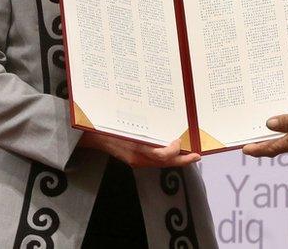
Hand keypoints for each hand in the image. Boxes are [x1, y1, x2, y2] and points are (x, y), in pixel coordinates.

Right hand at [80, 132, 200, 167]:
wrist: (90, 136)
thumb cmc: (108, 127)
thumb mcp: (125, 126)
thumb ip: (143, 132)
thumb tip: (167, 134)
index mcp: (137, 149)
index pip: (162, 155)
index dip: (174, 150)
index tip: (179, 139)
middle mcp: (138, 158)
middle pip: (165, 163)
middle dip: (183, 160)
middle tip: (197, 156)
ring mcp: (136, 160)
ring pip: (161, 163)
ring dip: (176, 159)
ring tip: (189, 153)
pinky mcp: (135, 159)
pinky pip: (154, 160)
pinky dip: (165, 156)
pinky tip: (171, 148)